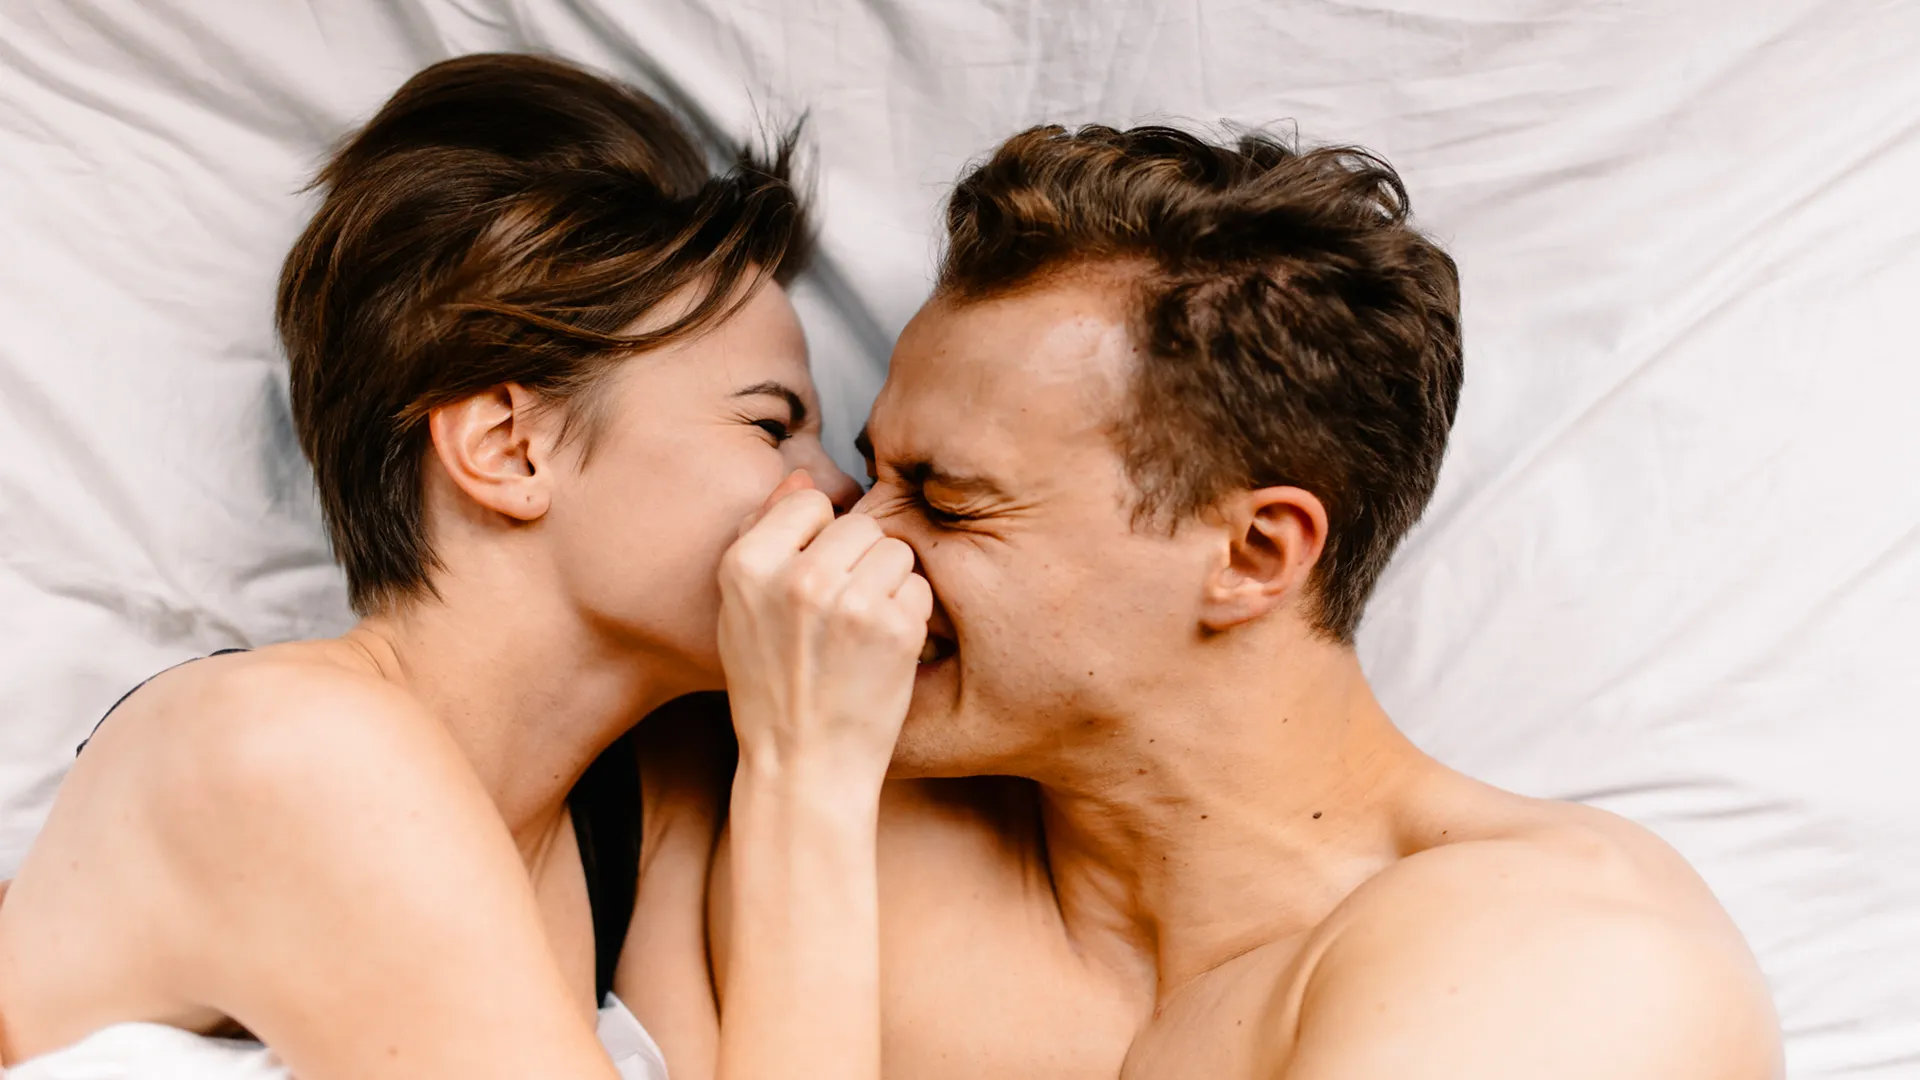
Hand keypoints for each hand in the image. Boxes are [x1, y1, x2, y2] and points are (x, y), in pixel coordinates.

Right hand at [717, 472, 932, 795]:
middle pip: (859, 524)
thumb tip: (801, 477)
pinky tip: (882, 650)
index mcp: (747, 565)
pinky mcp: (895, 628)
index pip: (809, 503)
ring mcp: (849, 603)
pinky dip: (910, 615)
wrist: (803, 765)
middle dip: (858, 561)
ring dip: (888, 584)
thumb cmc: (770, 687)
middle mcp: (798, 578)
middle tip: (840, 615)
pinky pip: (918, 587)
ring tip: (861, 631)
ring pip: (894, 550)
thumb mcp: (740, 610)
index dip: (818, 540)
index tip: (812, 582)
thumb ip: (763, 535)